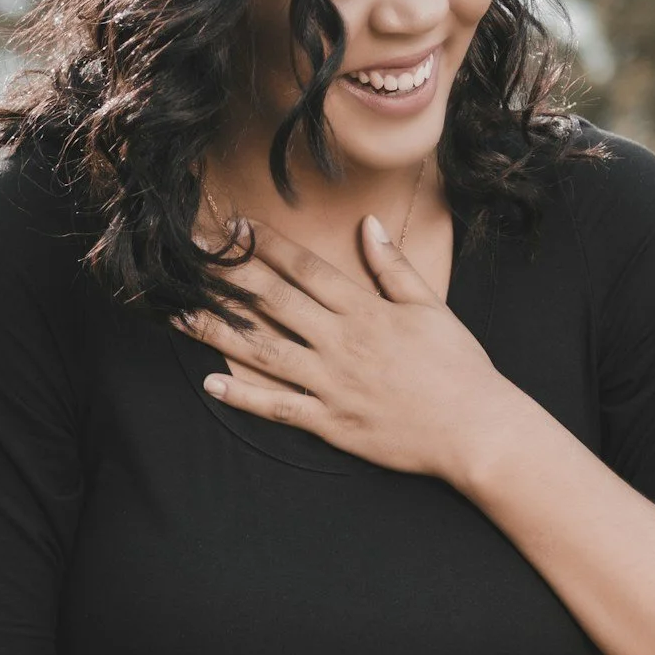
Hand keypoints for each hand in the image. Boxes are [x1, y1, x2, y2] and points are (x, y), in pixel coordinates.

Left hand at [175, 217, 520, 481]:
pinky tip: (211, 384)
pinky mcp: (332, 421)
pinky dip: (245, 397)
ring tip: (178, 314)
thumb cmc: (458, 367)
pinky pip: (280, 407)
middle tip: (187, 257)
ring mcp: (332, 383)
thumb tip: (368, 225)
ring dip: (218, 331)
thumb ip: (393, 267)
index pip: (304, 268)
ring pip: (264, 351)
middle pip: (272, 301)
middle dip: (226, 276)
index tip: (232, 228)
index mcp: (365, 311)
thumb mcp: (431, 307)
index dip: (264, 246)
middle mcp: (341, 342)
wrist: (475, 429)